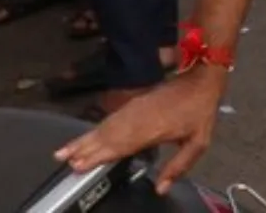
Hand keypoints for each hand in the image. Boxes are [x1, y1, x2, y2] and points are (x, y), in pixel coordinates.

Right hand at [56, 66, 227, 190]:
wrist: (200, 78)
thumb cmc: (199, 111)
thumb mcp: (198, 141)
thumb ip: (179, 165)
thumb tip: (161, 188)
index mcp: (152, 130)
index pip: (121, 146)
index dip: (99, 156)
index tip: (80, 165)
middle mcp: (139, 119)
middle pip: (107, 137)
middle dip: (85, 150)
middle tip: (65, 161)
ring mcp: (134, 109)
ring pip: (105, 127)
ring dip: (84, 139)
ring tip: (65, 151)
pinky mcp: (134, 103)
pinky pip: (111, 118)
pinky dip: (95, 128)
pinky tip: (85, 137)